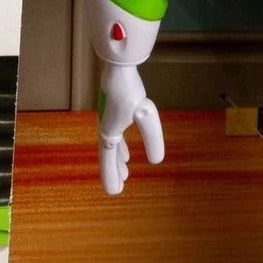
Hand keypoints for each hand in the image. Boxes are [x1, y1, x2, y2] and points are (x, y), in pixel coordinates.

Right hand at [97, 64, 164, 194]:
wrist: (118, 70)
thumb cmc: (130, 93)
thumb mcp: (145, 117)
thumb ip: (152, 139)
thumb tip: (156, 161)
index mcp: (109, 133)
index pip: (108, 160)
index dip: (111, 177)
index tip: (114, 192)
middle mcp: (106, 129)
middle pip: (109, 156)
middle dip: (114, 171)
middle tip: (119, 187)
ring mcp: (108, 120)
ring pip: (112, 146)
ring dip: (117, 159)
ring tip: (125, 170)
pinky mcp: (113, 112)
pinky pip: (115, 136)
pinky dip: (120, 146)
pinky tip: (125, 149)